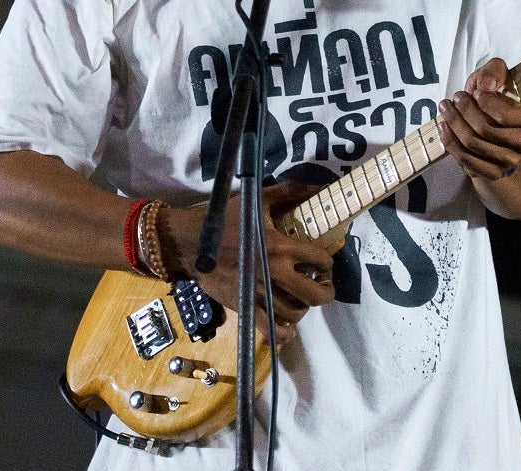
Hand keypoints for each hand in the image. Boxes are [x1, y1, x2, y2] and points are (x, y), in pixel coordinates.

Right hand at [160, 180, 334, 341]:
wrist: (192, 244)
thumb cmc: (226, 221)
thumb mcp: (257, 200)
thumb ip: (289, 191)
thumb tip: (317, 187)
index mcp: (281, 247)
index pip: (320, 261)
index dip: (329, 263)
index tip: (325, 262)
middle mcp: (275, 274)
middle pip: (314, 295)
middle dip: (327, 291)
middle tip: (324, 284)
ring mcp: (260, 294)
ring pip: (295, 314)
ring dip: (305, 307)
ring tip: (302, 298)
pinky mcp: (245, 308)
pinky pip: (270, 330)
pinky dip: (283, 333)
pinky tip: (287, 326)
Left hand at [437, 58, 520, 179]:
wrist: (499, 121)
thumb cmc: (500, 96)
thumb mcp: (500, 77)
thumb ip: (495, 71)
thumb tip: (485, 85)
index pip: (503, 116)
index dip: (484, 102)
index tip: (475, 92)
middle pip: (485, 130)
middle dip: (465, 111)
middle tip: (457, 97)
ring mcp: (510, 162)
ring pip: (473, 144)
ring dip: (454, 123)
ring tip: (446, 107)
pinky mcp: (493, 172)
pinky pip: (466, 161)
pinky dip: (451, 142)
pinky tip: (443, 127)